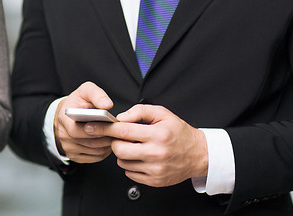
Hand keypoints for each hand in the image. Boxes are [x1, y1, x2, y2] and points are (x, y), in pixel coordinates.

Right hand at [53, 82, 114, 162]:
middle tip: (120, 132)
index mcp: (64, 119)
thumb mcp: (85, 91)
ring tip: (117, 136)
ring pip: (94, 151)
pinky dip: (105, 151)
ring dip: (108, 145)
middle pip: (88, 142)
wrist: (67, 115)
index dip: (95, 130)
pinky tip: (110, 143)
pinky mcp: (75, 156)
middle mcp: (64, 136)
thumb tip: (107, 105)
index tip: (110, 124)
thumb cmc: (77, 102)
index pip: (77, 130)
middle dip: (106, 137)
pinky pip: (94, 157)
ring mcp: (69, 148)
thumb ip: (97, 95)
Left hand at [84, 104, 207, 186]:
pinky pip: (130, 174)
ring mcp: (155, 169)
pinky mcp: (155, 180)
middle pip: (118, 150)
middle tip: (120, 138)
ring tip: (134, 147)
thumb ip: (140, 111)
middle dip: (114, 142)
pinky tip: (140, 158)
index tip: (93, 126)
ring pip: (122, 162)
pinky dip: (130, 165)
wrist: (199, 154)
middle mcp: (156, 153)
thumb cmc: (179, 132)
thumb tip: (121, 117)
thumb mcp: (163, 114)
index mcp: (158, 134)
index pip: (123, 131)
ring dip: (122, 154)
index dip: (106, 128)